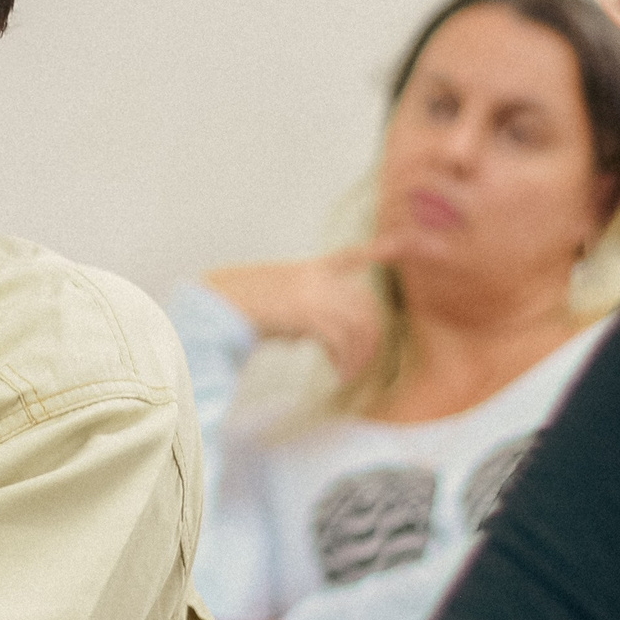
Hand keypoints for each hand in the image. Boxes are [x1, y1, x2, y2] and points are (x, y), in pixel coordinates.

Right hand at [203, 237, 400, 377]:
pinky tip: (339, 375)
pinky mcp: (309, 313)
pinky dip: (344, 361)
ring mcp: (315, 293)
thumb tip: (306, 337)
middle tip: (361, 364)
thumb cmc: (239, 307)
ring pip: (358, 325)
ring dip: (359, 355)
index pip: (351, 256)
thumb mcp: (275, 299)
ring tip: (348, 375)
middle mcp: (318, 278)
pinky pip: (341, 340)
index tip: (402, 244)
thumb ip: (299, 312)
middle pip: (365, 305)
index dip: (378, 251)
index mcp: (309, 269)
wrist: (217, 303)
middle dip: (370, 337)